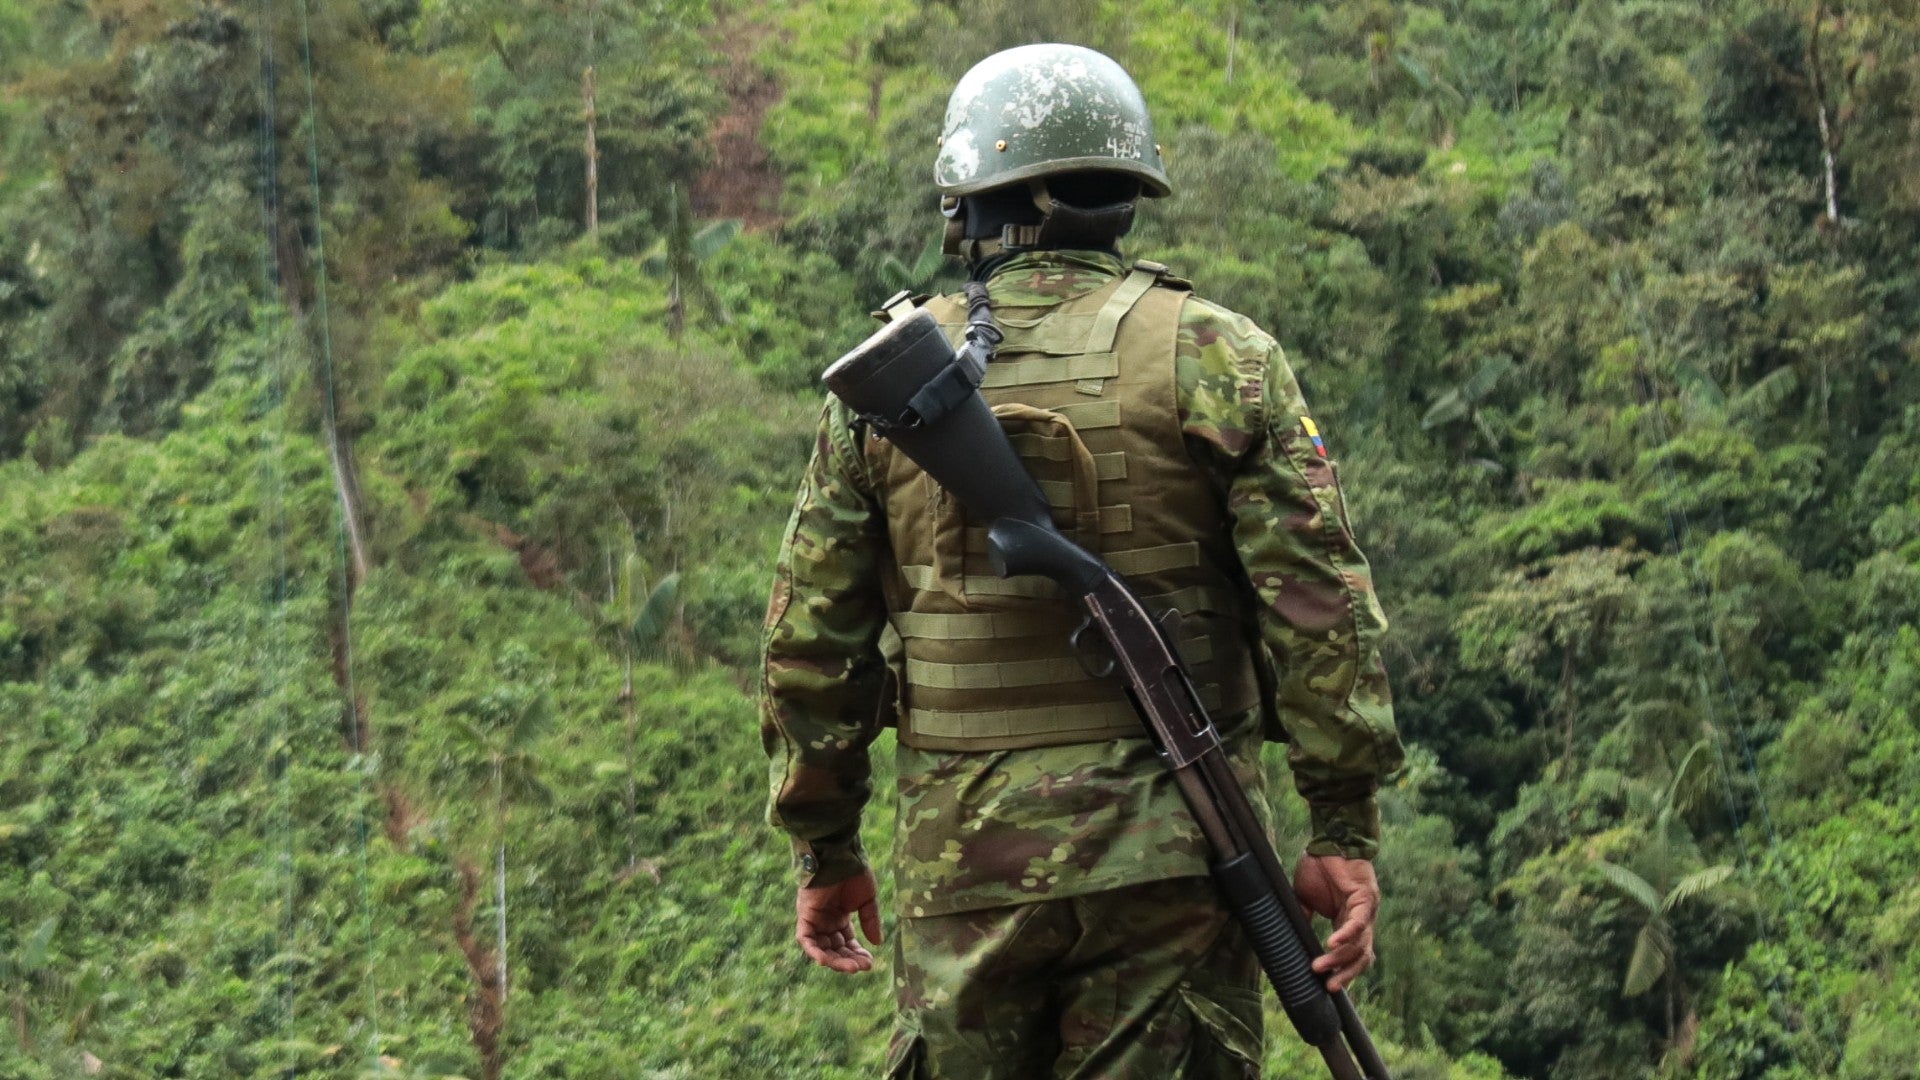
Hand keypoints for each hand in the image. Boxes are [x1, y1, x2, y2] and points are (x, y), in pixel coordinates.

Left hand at [795, 869, 883, 973]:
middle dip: (848, 960)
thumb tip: (877, 943)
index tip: (870, 962)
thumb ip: (870, 920)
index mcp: (839, 916)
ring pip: (820, 948)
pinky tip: (826, 961)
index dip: (857, 954)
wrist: (840, 855)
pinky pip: (805, 939)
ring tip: (851, 967)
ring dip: (834, 960)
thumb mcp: (867, 900)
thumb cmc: (854, 872)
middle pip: (834, 949)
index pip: (847, 942)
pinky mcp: (804, 915)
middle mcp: (825, 920)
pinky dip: (813, 951)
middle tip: (862, 967)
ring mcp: (814, 919)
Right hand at [1293, 854, 1378, 992]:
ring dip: (1340, 958)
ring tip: (1319, 966)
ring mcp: (1367, 910)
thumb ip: (1304, 916)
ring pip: (1360, 944)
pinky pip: (1359, 922)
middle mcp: (1362, 920)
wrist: (1328, 840)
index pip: (1353, 954)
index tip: (1327, 986)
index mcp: (1348, 922)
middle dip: (1346, 973)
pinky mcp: (1366, 898)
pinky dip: (1346, 934)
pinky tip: (1331, 944)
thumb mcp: (1305, 898)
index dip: (1344, 971)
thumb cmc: (1319, 866)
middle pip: (1361, 956)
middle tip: (1329, 987)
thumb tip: (1292, 935)